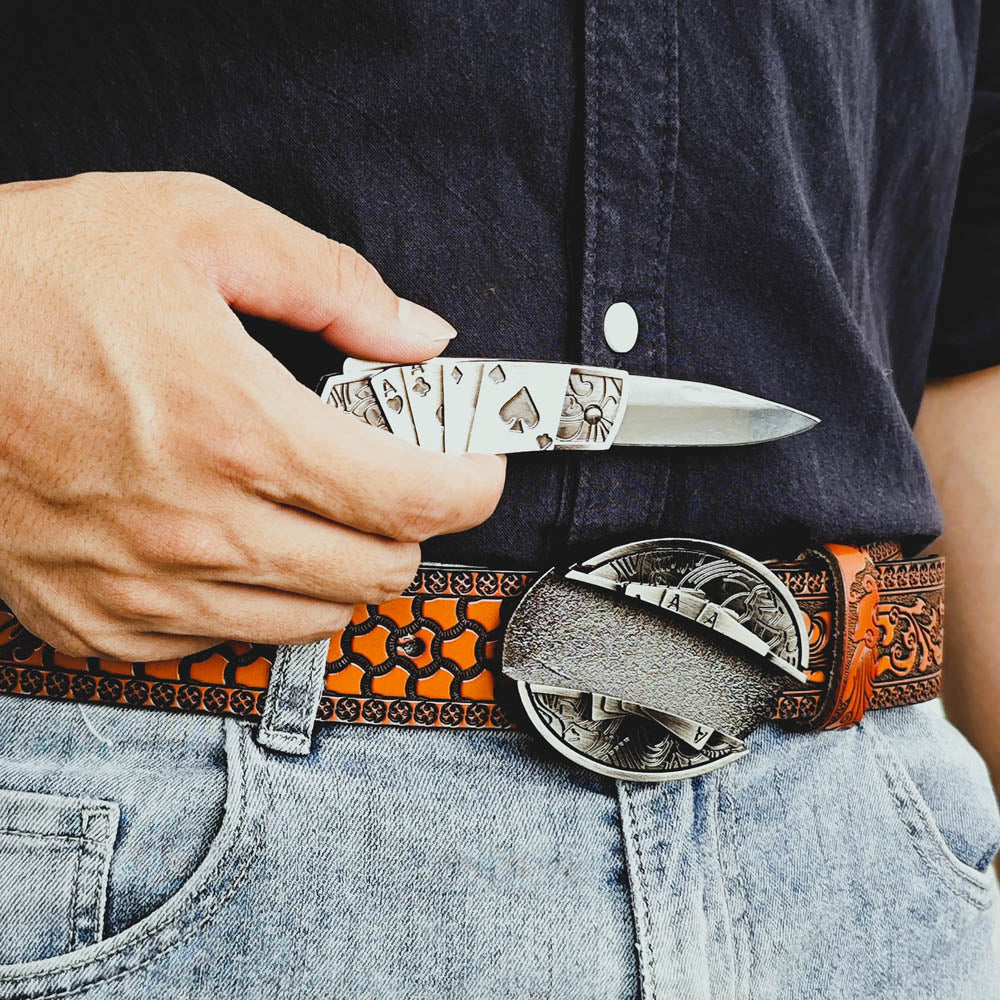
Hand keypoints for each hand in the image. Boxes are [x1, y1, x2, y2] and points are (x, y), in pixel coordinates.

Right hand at [0, 171, 504, 659]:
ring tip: (316, 506)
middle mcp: (200, 527)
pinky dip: (259, 603)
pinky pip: (224, 646)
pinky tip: (236, 542)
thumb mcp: (192, 228)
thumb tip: (416, 335)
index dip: (471, 485)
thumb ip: (329, 283)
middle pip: (378, 575)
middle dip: (408, 526)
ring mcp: (147, 588)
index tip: (474, 465)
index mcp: (239, 428)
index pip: (414, 500)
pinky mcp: (99, 621)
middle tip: (389, 475)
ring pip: (313, 622)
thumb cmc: (29, 278)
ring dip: (342, 569)